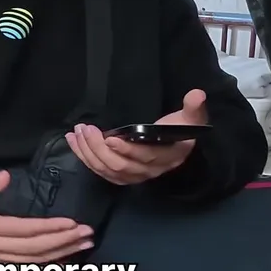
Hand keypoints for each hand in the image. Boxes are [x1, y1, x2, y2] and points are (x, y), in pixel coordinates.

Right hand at [0, 171, 93, 262]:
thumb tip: (6, 176)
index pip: (24, 230)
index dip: (49, 227)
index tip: (71, 222)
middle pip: (35, 248)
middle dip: (63, 241)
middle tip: (86, 232)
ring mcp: (0, 257)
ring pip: (36, 259)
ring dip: (62, 252)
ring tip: (84, 243)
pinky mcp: (4, 261)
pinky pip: (31, 264)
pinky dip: (51, 261)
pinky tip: (67, 254)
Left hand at [67, 90, 208, 184]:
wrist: (176, 146)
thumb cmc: (179, 129)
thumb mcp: (189, 117)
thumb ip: (193, 108)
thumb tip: (197, 94)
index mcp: (166, 156)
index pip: (144, 157)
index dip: (127, 150)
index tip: (110, 137)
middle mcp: (149, 170)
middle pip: (120, 165)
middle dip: (99, 148)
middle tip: (86, 129)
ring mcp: (133, 175)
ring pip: (107, 170)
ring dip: (88, 152)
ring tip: (77, 132)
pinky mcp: (121, 176)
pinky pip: (100, 171)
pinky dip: (84, 158)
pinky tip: (73, 142)